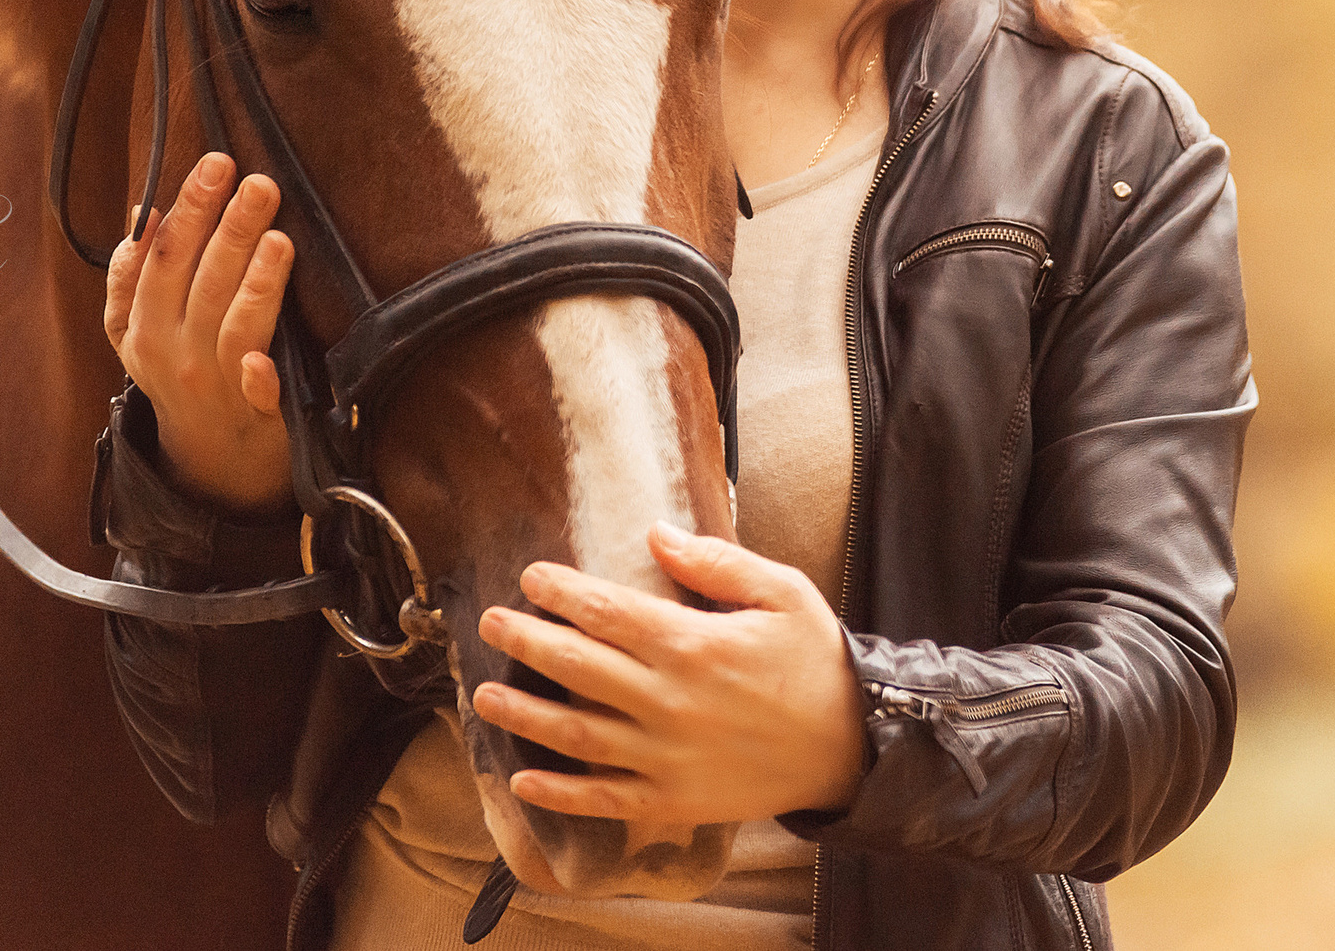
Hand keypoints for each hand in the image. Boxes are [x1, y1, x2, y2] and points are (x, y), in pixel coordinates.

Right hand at [103, 152, 296, 514]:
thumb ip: (133, 275)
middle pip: (201, 283)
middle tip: (258, 183)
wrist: (210, 463)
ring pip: (233, 328)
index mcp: (143, 326)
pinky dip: (259, 380)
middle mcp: (173, 354)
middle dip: (229, 229)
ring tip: (280, 239)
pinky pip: (257, 398)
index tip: (216, 165)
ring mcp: (215, 387)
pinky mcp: (256, 417)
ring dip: (255, 284)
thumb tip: (145, 213)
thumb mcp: (137, 330)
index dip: (189, 210)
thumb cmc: (180, 373)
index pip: (163, 258)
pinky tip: (265, 360)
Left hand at [470, 522, 866, 825]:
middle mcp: (669, 702)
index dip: (560, 593)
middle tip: (489, 623)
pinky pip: (604, 799)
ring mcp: (667, 757)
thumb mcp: (782, 593)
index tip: (530, 578)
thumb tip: (655, 534)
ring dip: (523, 716)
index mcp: (692, 645)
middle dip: (525, 641)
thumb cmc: (816, 662)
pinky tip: (522, 782)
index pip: (606, 612)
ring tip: (481, 698)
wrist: (853, 747)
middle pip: (577, 667)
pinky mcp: (673, 800)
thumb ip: (716, 562)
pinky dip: (559, 795)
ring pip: (576, 735)